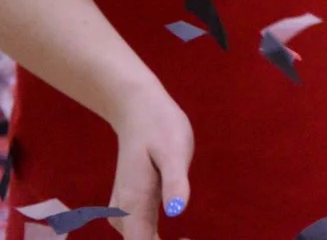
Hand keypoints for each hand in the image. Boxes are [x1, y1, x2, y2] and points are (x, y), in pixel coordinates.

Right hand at [106, 83, 190, 238]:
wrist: (138, 112)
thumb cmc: (159, 127)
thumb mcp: (174, 151)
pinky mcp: (128, 207)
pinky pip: (140, 234)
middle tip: (192, 238)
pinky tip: (181, 237)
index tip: (187, 239)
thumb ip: (176, 181)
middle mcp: (122, 213)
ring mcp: (122, 211)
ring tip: (189, 238)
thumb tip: (177, 210)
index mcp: (133, 204)